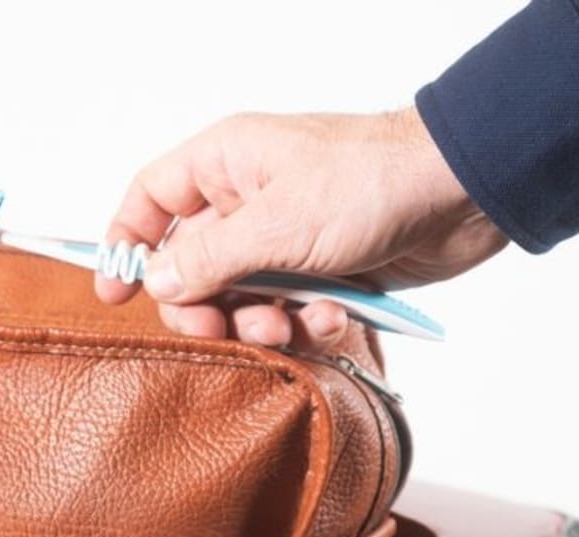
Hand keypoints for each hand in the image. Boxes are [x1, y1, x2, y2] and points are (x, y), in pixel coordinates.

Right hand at [96, 107, 507, 350]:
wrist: (461, 195)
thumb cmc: (371, 182)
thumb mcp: (277, 225)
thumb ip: (210, 259)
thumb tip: (157, 281)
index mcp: (226, 165)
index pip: (150, 200)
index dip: (126, 245)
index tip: (116, 294)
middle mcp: (250, 200)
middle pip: (193, 267)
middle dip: (207, 307)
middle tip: (224, 329)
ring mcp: (288, 239)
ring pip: (244, 300)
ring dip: (263, 323)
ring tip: (291, 323)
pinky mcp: (326, 272)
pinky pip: (293, 313)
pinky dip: (310, 323)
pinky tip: (336, 315)